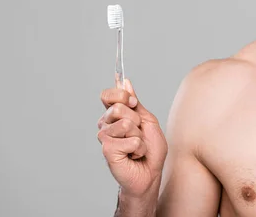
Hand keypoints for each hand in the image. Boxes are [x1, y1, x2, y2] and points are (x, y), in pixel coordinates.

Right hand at [97, 78, 167, 197]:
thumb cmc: (150, 149)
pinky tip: (133, 155)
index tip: (133, 103)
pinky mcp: (108, 150)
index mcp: (114, 115)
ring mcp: (105, 137)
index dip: (122, 95)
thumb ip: (135, 103)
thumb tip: (125, 82)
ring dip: (139, 136)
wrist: (150, 173)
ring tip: (136, 146)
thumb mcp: (147, 120)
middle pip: (118, 107)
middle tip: (138, 133)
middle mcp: (106, 125)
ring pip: (126, 124)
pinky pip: (131, 140)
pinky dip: (139, 148)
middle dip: (135, 120)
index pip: (108, 95)